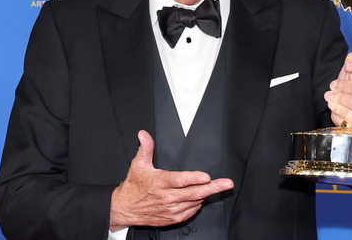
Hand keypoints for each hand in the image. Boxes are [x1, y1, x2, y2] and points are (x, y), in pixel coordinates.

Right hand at [109, 130, 233, 230]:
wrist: (125, 209)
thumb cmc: (134, 186)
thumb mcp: (138, 164)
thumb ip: (146, 148)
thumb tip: (144, 134)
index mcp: (160, 182)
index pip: (180, 180)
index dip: (194, 178)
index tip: (206, 176)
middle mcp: (167, 197)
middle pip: (194, 193)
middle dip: (213, 188)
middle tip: (226, 183)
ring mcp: (171, 209)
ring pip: (195, 202)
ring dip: (207, 195)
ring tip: (218, 187)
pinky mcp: (173, 218)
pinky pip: (191, 212)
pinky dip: (198, 204)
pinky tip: (201, 197)